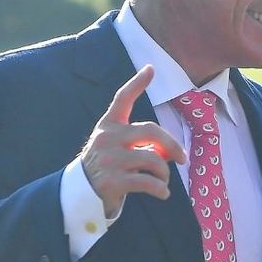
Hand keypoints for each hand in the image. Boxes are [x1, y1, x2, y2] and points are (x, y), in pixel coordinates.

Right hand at [80, 65, 186, 217]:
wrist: (80, 192)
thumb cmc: (107, 165)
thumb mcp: (118, 147)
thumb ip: (141, 143)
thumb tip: (173, 151)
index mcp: (108, 125)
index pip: (122, 98)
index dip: (137, 83)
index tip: (151, 68)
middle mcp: (107, 138)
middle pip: (151, 131)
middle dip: (172, 144)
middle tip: (182, 157)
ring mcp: (109, 160)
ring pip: (153, 160)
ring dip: (164, 172)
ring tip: (163, 179)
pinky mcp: (113, 182)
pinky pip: (148, 182)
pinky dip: (161, 189)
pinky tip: (163, 193)